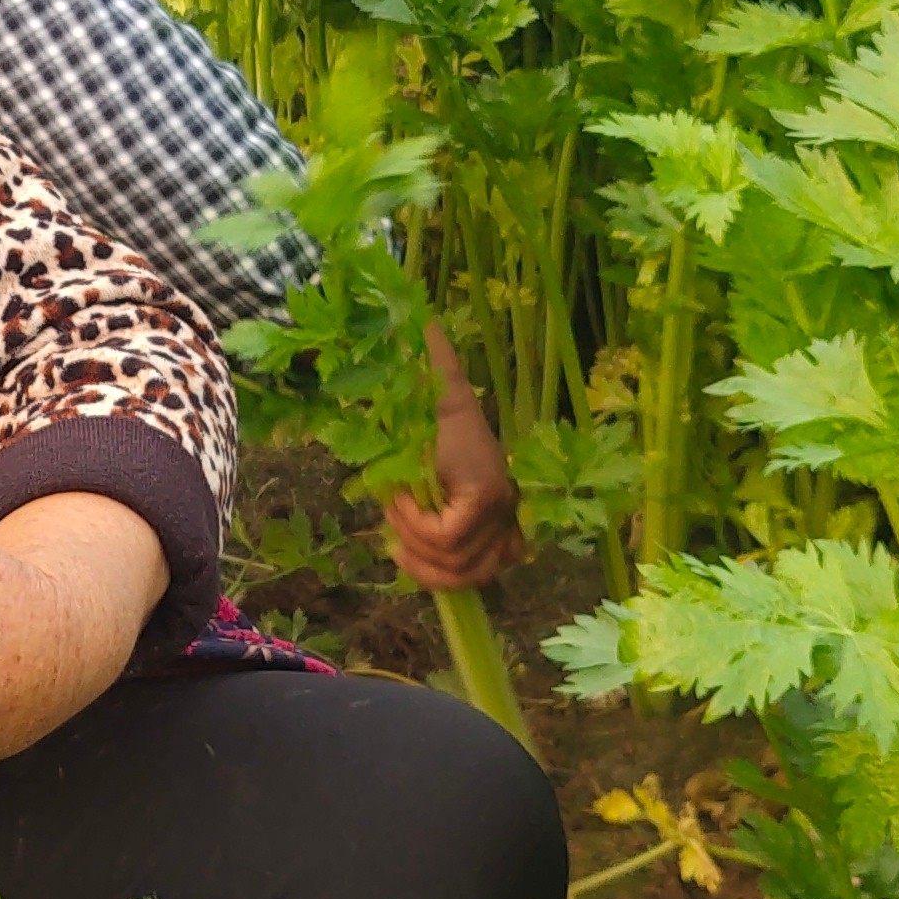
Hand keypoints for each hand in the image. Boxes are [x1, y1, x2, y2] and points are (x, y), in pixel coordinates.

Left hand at [381, 323, 524, 593]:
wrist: (461, 413)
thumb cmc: (443, 407)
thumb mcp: (442, 392)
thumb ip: (436, 362)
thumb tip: (425, 322)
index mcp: (486, 487)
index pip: (447, 539)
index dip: (413, 526)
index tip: (395, 495)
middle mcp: (504, 513)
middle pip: (459, 565)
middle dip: (416, 547)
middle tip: (394, 519)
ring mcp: (504, 528)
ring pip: (470, 576)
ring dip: (428, 567)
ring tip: (400, 544)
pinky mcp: (498, 539)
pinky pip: (479, 575)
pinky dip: (444, 577)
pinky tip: (414, 557)